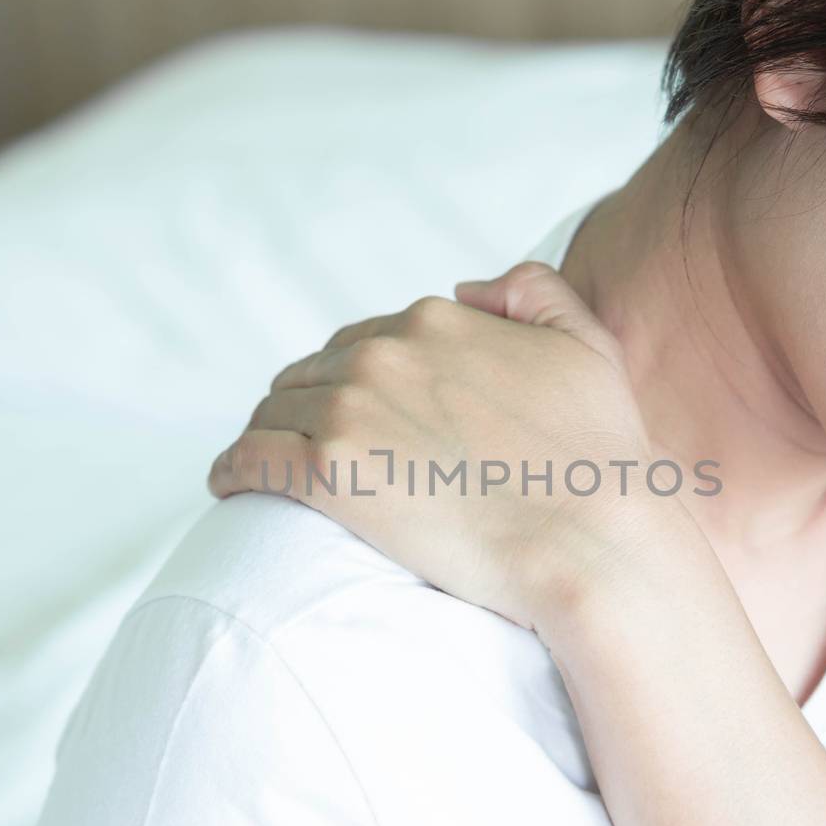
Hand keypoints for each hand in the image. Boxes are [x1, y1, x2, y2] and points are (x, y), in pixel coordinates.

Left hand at [206, 261, 699, 635]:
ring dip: (265, 434)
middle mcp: (383, 353)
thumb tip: (469, 285)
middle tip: (302, 441)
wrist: (588, 540)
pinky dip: (231, 470)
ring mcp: (349, 411)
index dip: (352, 376)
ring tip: (259, 465)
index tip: (348, 408)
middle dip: (304, 402)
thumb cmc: (597, 456)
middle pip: (311, 372)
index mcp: (435, 320)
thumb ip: (534, 292)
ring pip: (272, 413)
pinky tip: (227, 484)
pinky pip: (249, 461)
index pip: (363, 340)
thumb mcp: (585, 343)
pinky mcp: (326, 474)